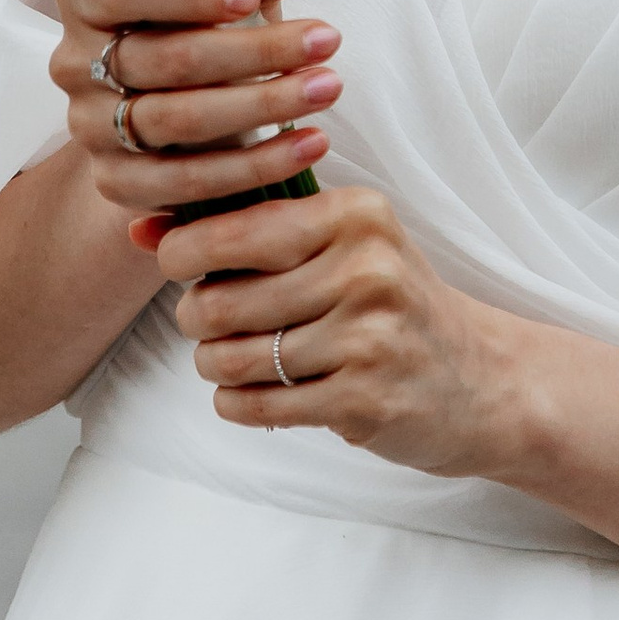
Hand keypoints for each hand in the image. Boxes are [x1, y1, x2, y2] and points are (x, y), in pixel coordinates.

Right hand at [51, 0, 339, 221]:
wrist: (166, 101)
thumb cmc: (196, 25)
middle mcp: (75, 64)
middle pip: (164, 59)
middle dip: (254, 52)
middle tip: (326, 41)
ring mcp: (90, 129)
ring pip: (176, 122)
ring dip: (262, 106)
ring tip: (326, 88)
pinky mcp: (117, 183)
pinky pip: (184, 182)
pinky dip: (251, 166)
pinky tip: (303, 145)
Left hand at [149, 180, 523, 481]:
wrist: (480, 380)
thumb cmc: (389, 302)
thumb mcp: (337, 245)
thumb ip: (243, 229)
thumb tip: (138, 228)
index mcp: (355, 214)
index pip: (231, 227)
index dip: (182, 252)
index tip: (180, 266)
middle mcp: (366, 268)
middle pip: (220, 298)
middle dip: (196, 318)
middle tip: (208, 322)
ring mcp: (369, 336)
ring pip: (232, 357)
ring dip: (214, 366)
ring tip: (231, 359)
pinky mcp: (365, 399)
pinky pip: (258, 405)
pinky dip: (237, 404)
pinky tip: (252, 394)